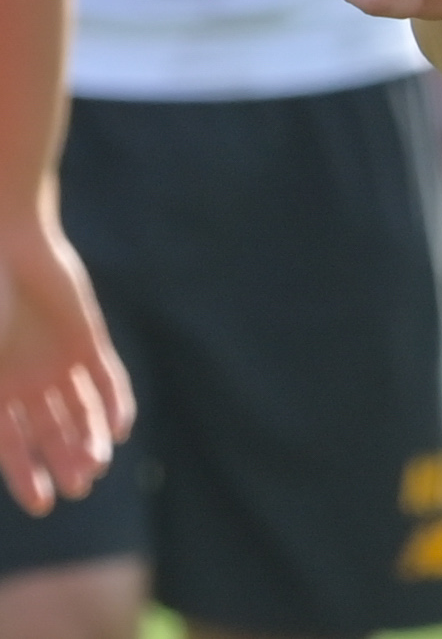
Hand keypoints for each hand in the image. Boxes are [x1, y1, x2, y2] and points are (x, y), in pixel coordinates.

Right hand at [0, 217, 132, 516]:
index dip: (25, 476)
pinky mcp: (87, 338)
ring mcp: (58, 361)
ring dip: (90, 439)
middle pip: (51, 434)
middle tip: (79, 488)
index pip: (10, 446)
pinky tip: (120, 430)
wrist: (3, 245)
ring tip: (98, 467)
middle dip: (65, 461)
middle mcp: (25, 383)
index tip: (42, 505)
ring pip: (81, 412)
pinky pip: (106, 377)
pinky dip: (115, 403)